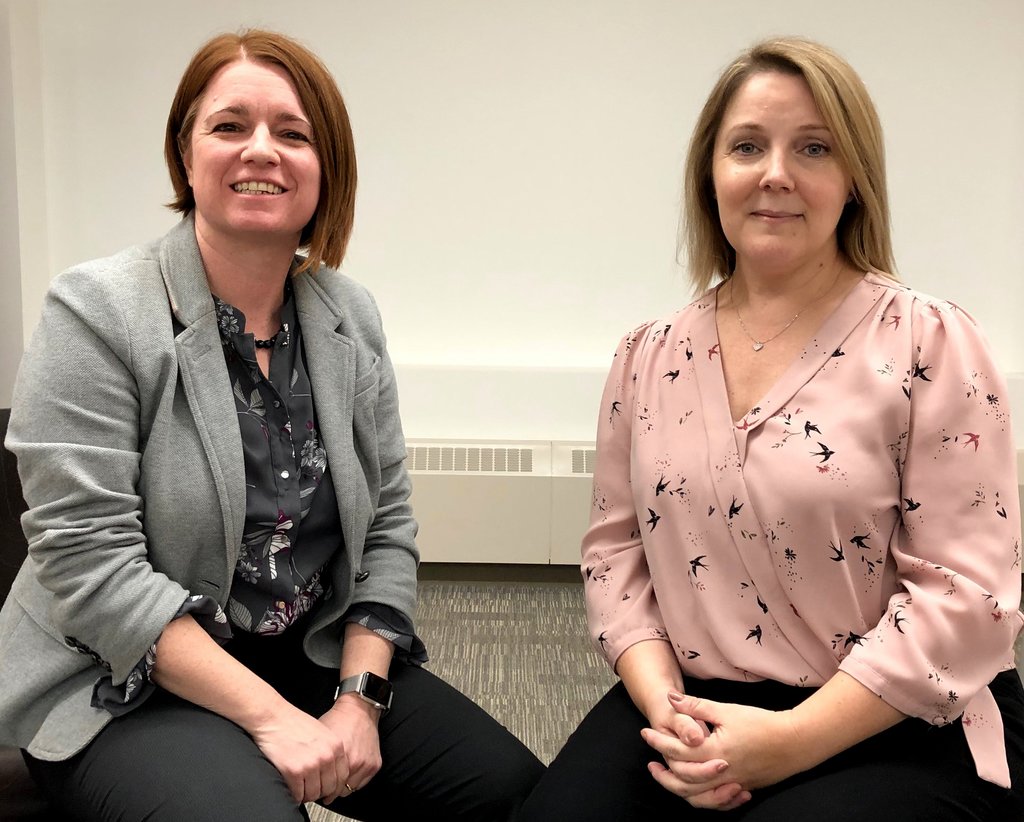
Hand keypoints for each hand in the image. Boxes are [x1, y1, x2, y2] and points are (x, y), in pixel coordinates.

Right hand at [249, 702, 349, 803]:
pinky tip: (290, 787)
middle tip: (310, 789)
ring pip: (313, 794)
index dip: (334, 787)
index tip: (328, 791)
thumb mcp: (322, 733)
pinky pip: (298, 795)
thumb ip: (329, 751)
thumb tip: (331, 773)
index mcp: (335, 746)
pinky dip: (294, 795)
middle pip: (329, 788)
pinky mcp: (294, 772)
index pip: (342, 776)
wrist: (272, 717)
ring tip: (299, 788)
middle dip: (319, 792)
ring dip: (306, 794)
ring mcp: (311, 765)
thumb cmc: (293, 723)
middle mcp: (326, 756)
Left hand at [318, 694, 382, 802]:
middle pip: (338, 791)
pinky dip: (355, 780)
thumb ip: (316, 759)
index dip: (319, 787)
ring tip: (336, 777)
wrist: (359, 709)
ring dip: (343, 785)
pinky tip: (348, 772)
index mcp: (337, 757)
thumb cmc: (338, 720)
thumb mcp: (320, 738)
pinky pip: (362, 783)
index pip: (326, 786)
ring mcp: (365, 764)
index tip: (317, 787)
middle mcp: (353, 763)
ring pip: (350, 789)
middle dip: (330, 789)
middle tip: (325, 784)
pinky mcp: (375, 764)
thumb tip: (305, 774)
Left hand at [645, 692, 801, 803]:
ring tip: (668, 777)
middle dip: (663, 772)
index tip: (645, 733)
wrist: (795, 742)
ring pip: (697, 797)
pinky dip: (701, 798)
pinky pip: (715, 801)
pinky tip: (695, 789)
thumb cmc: (761, 723)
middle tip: (650, 763)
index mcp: (713, 751)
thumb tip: (671, 698)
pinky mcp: (742, 788)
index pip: (676, 751)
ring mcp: (731, 784)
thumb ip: (696, 707)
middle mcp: (720, 773)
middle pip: (682, 780)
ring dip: (678, 789)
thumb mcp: (726, 710)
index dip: (658, 741)